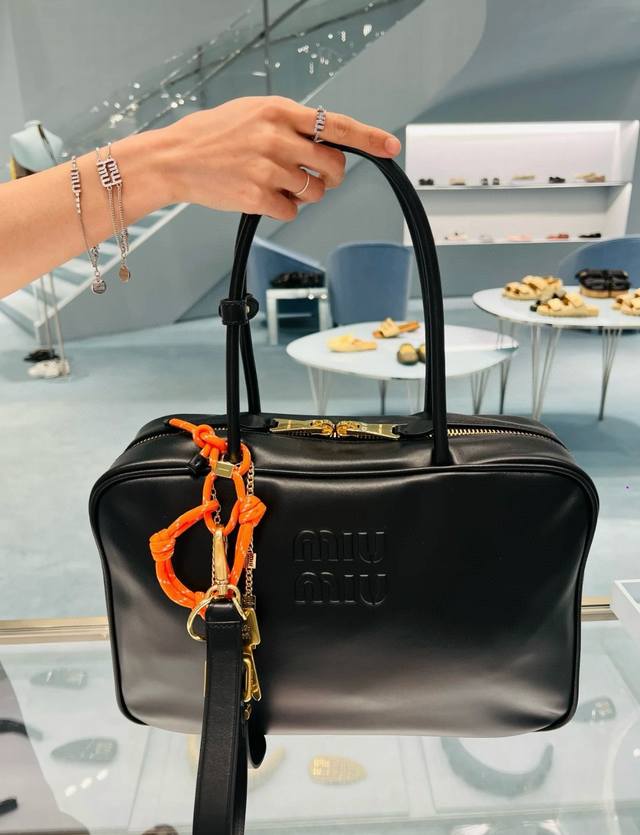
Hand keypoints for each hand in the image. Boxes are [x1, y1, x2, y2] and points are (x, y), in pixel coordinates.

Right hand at [158, 96, 400, 220]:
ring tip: (277, 185)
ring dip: (305, 195)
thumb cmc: (211, 136)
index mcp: (279, 111)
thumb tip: (322, 140)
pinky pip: (292, 212)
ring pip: (315, 192)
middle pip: (333, 165)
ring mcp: (268, 168)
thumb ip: (288, 123)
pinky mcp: (258, 196)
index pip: (336, 124)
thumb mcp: (251, 113)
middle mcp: (277, 137)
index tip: (391, 147)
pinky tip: (262, 198)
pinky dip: (284, 210)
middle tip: (316, 177)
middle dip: (331, 176)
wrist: (174, 159)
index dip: (369, 138)